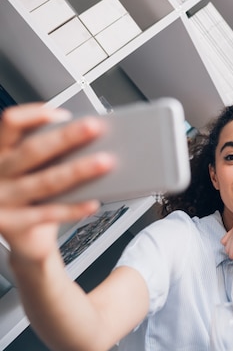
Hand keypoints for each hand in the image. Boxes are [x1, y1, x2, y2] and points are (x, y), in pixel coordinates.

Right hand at [0, 104, 113, 260]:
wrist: (22, 236)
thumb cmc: (32, 194)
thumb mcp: (32, 168)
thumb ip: (50, 153)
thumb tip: (88, 137)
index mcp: (0, 152)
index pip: (9, 124)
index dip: (34, 115)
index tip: (62, 113)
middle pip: (32, 150)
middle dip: (66, 137)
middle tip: (94, 128)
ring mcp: (3, 199)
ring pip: (45, 181)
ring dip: (77, 170)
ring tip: (105, 162)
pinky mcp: (13, 223)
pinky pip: (49, 214)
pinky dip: (73, 208)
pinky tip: (93, 203)